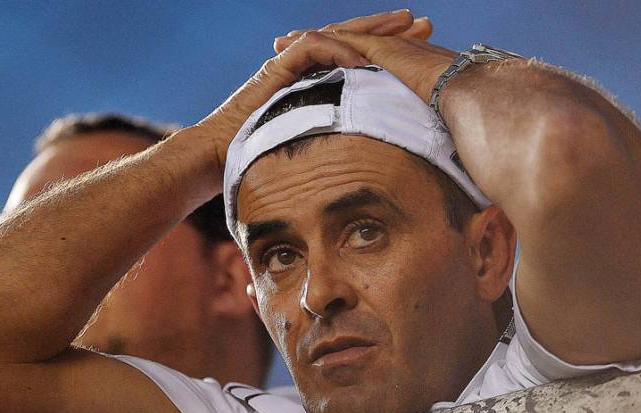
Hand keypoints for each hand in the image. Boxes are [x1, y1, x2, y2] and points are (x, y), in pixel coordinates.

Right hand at [196, 11, 422, 174]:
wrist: (217, 159)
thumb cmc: (260, 163)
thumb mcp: (315, 151)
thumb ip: (340, 145)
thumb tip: (378, 162)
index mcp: (316, 82)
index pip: (357, 57)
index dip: (389, 49)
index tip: (423, 46)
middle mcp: (303, 67)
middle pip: (351, 38)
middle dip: (388, 29)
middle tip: (423, 21)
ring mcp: (288, 64)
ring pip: (334, 34)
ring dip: (370, 30)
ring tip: (402, 23)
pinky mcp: (275, 69)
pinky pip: (312, 50)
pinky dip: (337, 51)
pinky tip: (362, 58)